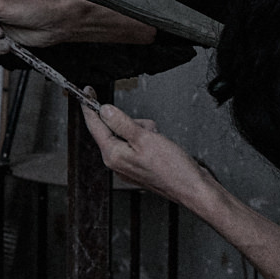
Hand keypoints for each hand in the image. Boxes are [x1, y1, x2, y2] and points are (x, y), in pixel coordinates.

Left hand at [79, 99, 220, 212]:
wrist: (191, 188)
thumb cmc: (172, 169)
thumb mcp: (144, 139)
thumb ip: (121, 123)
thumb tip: (104, 111)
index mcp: (113, 155)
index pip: (94, 125)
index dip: (90, 106)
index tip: (88, 91)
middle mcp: (117, 161)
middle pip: (113, 128)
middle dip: (130, 122)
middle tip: (147, 129)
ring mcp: (128, 164)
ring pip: (128, 133)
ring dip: (142, 130)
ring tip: (157, 140)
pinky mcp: (139, 164)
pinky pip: (137, 142)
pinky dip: (147, 139)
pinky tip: (159, 146)